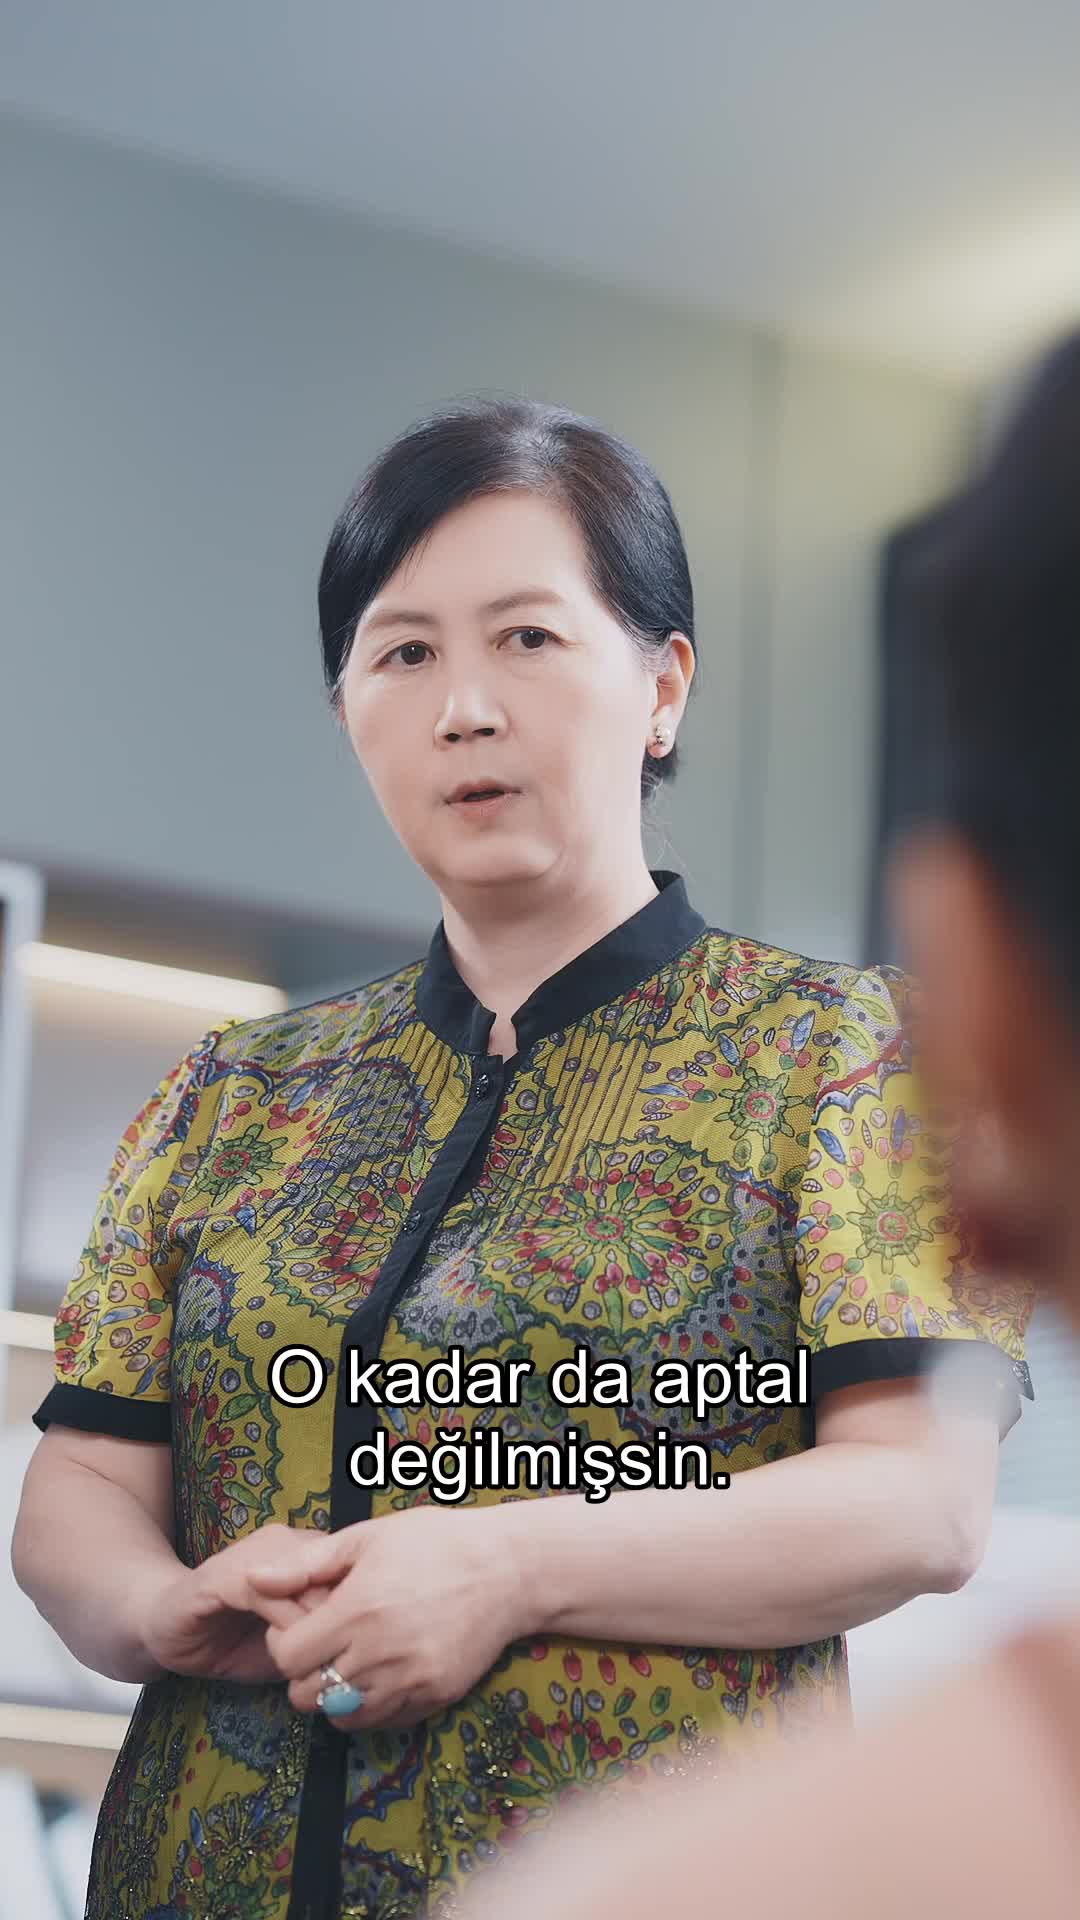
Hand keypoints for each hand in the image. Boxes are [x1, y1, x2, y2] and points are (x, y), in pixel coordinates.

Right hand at [141, 1523, 344, 1683]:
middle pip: (334, 1570)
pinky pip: (262, 1589)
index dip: (363, 1606)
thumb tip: (362, 1657)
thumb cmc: (233, 1642)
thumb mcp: (287, 1648)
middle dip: (344, 1613)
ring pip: (303, 1577)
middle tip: (343, 1653)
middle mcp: (284, 1545)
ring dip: (313, 1619)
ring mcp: (253, 1557)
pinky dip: (279, 1617)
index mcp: (305, 1556)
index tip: (369, 1644)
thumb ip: (320, 1642)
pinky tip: (281, 1643)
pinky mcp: (222, 1574)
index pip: (352, 1571)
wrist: (168, 1630)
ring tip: (315, 1654)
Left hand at [247, 1504, 529, 1728]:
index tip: (298, 1626)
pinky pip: (383, 1722)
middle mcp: (380, 1653)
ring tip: (350, 1661)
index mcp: (358, 1610)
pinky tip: (380, 1674)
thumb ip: (305, 1565)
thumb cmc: (436, 1542)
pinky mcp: (434, 1697)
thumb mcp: (368, 1538)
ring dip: (335, 1695)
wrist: (509, 1568)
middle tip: (321, 1647)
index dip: (284, 1643)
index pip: (289, 1657)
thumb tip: (252, 1579)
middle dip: (304, 1674)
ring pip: (342, 1717)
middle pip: (308, 1695)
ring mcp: (409, 1680)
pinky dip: (371, 1706)